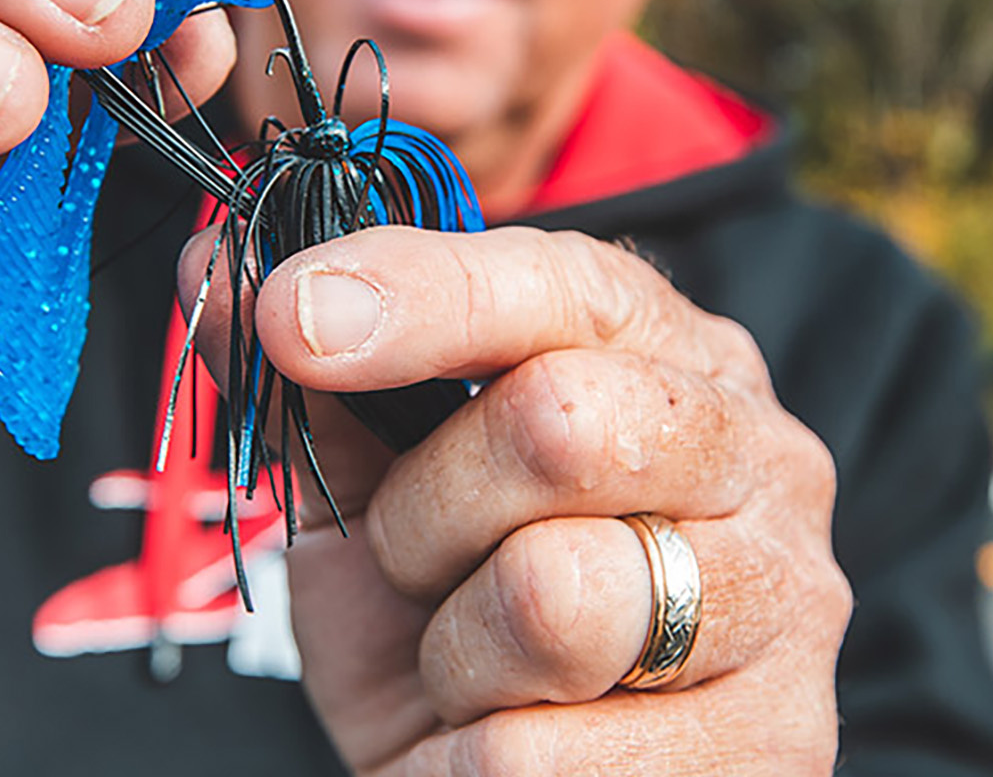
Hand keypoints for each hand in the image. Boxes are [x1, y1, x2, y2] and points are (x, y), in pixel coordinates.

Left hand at [185, 225, 852, 774]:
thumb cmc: (457, 616)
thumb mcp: (380, 497)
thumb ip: (315, 387)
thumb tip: (205, 265)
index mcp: (667, 354)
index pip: (557, 284)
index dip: (416, 290)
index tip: (289, 316)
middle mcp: (758, 451)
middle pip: (558, 424)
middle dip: (426, 511)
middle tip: (417, 563)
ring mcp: (787, 599)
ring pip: (552, 598)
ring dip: (455, 650)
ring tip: (476, 665)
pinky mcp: (778, 746)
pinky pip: (536, 758)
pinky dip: (468, 764)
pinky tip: (515, 746)